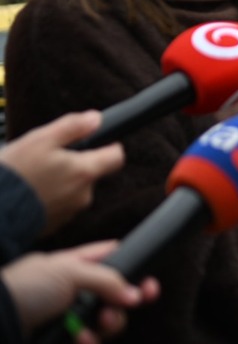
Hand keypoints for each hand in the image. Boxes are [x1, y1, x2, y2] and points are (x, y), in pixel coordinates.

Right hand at [0, 111, 123, 234]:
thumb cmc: (15, 174)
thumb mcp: (41, 140)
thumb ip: (72, 127)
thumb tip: (95, 119)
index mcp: (84, 172)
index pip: (116, 157)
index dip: (111, 146)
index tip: (103, 142)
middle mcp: (83, 195)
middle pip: (90, 173)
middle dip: (74, 165)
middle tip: (48, 159)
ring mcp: (69, 212)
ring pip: (73, 189)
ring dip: (60, 182)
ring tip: (34, 177)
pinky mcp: (55, 224)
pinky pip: (59, 205)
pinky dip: (49, 197)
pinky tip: (30, 193)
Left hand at [1, 240, 159, 343]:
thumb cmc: (23, 289)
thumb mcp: (69, 271)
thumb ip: (108, 279)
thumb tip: (136, 294)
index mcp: (71, 268)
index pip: (109, 263)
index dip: (132, 270)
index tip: (148, 281)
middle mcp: (70, 296)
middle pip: (114, 300)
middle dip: (125, 303)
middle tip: (134, 302)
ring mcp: (65, 324)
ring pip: (105, 327)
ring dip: (109, 325)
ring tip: (101, 321)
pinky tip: (79, 339)